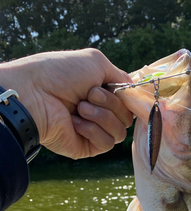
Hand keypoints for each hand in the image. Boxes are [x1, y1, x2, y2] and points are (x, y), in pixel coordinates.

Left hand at [0, 48, 132, 158]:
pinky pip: (107, 143)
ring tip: (80, 107)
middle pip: (127, 117)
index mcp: (101, 93)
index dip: (129, 98)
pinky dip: (93, 130)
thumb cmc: (61, 73)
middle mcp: (99, 112)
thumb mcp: (96, 62)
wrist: (36, 94)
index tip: (122, 90)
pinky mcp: (87, 147)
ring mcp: (93, 131)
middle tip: (89, 94)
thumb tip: (135, 91)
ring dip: (102, 116)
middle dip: (111, 104)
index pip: (129, 102)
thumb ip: (120, 75)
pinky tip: (75, 122)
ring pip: (120, 132)